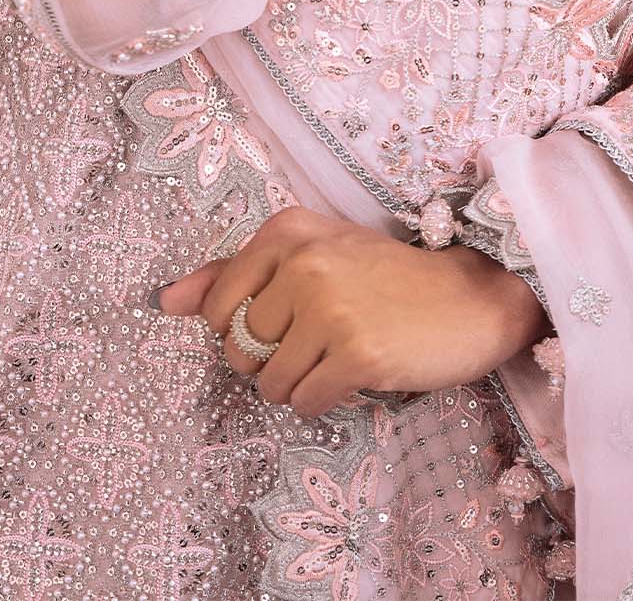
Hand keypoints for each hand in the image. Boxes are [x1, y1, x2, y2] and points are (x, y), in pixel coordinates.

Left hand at [154, 204, 549, 419]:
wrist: (468, 298)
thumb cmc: (383, 277)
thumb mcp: (311, 254)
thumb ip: (233, 275)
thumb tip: (164, 302)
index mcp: (286, 230)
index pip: (217, 306)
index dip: (240, 330)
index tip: (281, 322)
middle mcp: (303, 263)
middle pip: (240, 349)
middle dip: (269, 361)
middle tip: (315, 341)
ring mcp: (330, 308)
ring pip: (269, 382)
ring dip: (296, 384)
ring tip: (334, 357)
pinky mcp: (357, 355)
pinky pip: (305, 402)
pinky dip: (322, 400)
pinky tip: (353, 375)